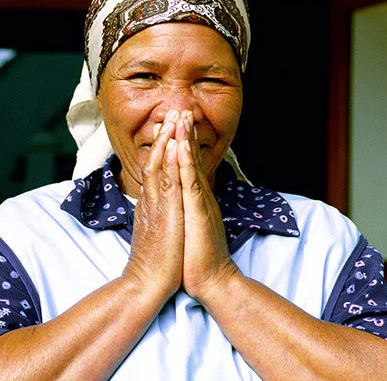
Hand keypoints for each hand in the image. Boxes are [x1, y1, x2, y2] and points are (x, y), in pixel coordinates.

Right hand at [122, 110, 184, 300]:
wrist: (147, 285)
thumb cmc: (155, 264)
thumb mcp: (156, 233)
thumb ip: (156, 217)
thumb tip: (159, 209)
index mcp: (150, 206)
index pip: (155, 171)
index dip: (162, 148)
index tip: (169, 129)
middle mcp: (150, 201)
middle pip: (154, 161)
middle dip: (164, 136)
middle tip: (170, 112)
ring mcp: (155, 206)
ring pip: (158, 166)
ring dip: (166, 141)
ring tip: (172, 118)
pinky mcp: (163, 215)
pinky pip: (166, 183)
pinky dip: (169, 162)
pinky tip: (174, 146)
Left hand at [175, 111, 239, 300]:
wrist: (211, 280)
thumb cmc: (196, 257)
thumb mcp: (189, 226)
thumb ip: (186, 209)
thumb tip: (181, 199)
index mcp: (193, 198)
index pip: (187, 164)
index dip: (182, 142)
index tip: (175, 121)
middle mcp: (198, 196)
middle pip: (191, 158)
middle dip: (185, 132)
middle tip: (181, 107)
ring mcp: (200, 202)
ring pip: (192, 164)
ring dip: (187, 139)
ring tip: (182, 116)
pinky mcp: (199, 212)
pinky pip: (191, 183)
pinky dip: (186, 163)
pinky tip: (182, 146)